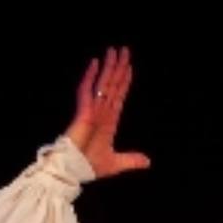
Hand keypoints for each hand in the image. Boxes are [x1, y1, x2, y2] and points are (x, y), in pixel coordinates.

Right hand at [64, 46, 150, 178]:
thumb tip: (147, 161)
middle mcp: (102, 112)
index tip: (129, 66)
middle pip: (112, 85)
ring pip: (103, 84)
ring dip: (109, 67)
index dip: (124, 81)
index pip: (118, 96)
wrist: (75, 172)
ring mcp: (92, 111)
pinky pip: (86, 91)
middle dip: (118, 68)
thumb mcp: (117, 163)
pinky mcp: (83, 113)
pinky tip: (95, 64)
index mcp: (109, 121)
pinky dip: (90, 77)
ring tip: (114, 51)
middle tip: (124, 50)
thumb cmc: (90, 166)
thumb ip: (131, 160)